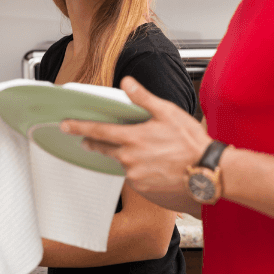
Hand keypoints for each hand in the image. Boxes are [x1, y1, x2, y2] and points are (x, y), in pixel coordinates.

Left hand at [60, 76, 210, 210]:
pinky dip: (138, 170)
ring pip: (122, 163)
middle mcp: (130, 159)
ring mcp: (136, 177)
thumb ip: (143, 98)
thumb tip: (126, 83)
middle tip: (87, 140)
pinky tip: (153, 165)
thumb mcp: (168, 112)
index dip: (80, 127)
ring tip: (142, 151)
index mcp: (133, 138)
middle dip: (94, 143)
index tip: (65, 125)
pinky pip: (134, 177)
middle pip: (104, 149)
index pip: (98, 131)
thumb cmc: (191, 142)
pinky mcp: (144, 190)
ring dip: (124, 156)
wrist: (208, 173)